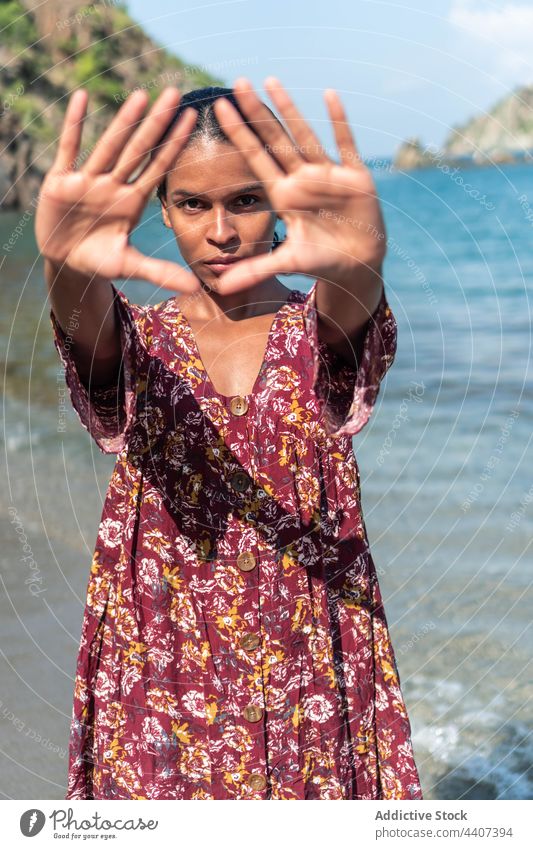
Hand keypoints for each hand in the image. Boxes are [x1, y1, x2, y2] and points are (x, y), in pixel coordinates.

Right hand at [35, 87, 201, 292]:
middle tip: (176, 94)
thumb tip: (195, 288)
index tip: (192, 119)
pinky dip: (74, 125)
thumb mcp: (130, 266)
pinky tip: (82, 98)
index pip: (158, 167)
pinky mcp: (60, 181)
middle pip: (138, 149)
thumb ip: (160, 272)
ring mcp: (88, 180)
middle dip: (156, 123)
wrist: (66, 264)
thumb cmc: (100, 262)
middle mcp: (113, 185)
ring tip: (141, 94)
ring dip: (123, 120)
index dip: (174, 145)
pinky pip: (68, 149)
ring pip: (109, 145)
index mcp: (131, 201)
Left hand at [212, 77, 386, 291]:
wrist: (356, 263)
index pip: (256, 158)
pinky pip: (345, 144)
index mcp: (283, 194)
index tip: (220, 108)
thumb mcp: (286, 262)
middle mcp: (302, 179)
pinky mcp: (354, 176)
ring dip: (290, 109)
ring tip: (271, 81)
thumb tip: (221, 289)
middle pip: (275, 139)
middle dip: (256, 113)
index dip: (239, 134)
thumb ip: (254, 270)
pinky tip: (329, 96)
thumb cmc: (320, 261)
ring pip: (305, 135)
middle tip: (236, 83)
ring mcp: (327, 174)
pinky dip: (339, 122)